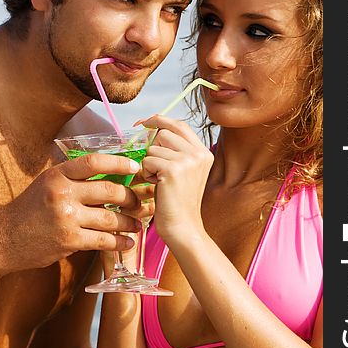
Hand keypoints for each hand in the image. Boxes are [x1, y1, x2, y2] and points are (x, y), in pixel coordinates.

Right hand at [0, 153, 141, 271]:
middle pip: (109, 190)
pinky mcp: (68, 240)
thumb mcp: (47, 182)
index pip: (94, 162)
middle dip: (130, 197)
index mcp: (58, 174)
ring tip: (138, 224)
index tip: (135, 167)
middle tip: (140, 201)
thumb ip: (73, 177)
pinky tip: (128, 242)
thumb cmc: (30, 208)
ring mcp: (66, 217)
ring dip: (129, 221)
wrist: (4, 238)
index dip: (118, 163)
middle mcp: (62, 192)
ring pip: (109, 217)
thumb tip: (109, 174)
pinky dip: (119, 242)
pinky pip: (102, 240)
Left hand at [140, 115, 213, 245]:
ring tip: (160, 180)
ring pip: (153, 147)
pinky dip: (146, 172)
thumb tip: (152, 128)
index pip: (179, 124)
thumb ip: (176, 149)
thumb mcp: (184, 170)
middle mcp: (198, 153)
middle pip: (163, 133)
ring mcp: (187, 160)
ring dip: (150, 163)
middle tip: (157, 168)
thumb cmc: (177, 200)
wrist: (183, 227)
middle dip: (153, 148)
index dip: (160, 120)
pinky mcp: (173, 169)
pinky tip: (157, 185)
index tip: (143, 122)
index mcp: (204, 152)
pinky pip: (148, 160)